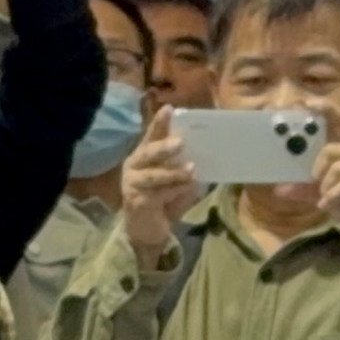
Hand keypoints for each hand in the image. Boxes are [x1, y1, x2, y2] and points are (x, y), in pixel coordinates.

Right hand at [114, 105, 196, 256]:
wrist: (148, 231)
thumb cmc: (163, 200)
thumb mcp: (177, 180)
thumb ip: (185, 166)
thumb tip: (206, 154)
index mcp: (143, 155)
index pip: (152, 135)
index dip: (159, 122)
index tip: (169, 109)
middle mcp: (134, 166)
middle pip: (148, 152)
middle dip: (164, 146)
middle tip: (180, 142)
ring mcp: (133, 184)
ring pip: (154, 175)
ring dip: (173, 172)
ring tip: (191, 169)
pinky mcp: (137, 202)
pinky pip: (158, 194)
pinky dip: (174, 191)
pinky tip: (188, 188)